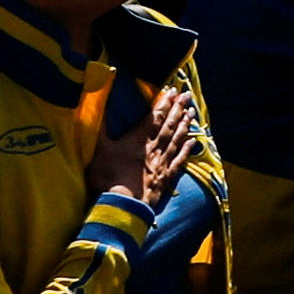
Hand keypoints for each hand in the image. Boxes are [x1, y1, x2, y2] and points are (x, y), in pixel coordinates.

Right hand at [112, 91, 198, 213]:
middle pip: (169, 124)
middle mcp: (154, 148)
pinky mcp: (167, 177)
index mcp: (139, 140)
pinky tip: (194, 141)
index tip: (172, 90)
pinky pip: (181, 159)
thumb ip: (101, 128)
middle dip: (178, 108)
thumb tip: (99, 107)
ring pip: (177, 139)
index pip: (154, 116)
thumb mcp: (100, 149)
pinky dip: (187, 149)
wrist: (123, 203)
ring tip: (192, 112)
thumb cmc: (108, 176)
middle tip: (187, 94)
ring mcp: (163, 162)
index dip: (164, 102)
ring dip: (185, 124)